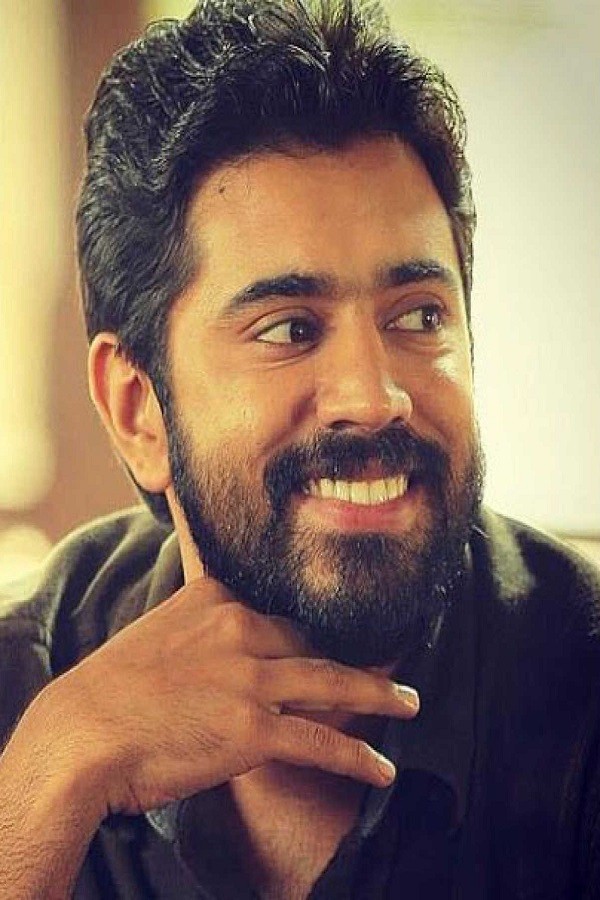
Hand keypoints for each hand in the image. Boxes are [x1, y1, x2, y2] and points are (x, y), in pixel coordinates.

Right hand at [31, 576, 418, 819]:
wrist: (80, 736)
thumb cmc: (110, 693)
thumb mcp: (156, 635)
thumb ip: (199, 629)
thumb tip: (225, 648)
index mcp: (215, 598)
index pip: (281, 611)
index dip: (316, 630)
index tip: (343, 638)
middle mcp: (239, 627)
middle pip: (313, 642)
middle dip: (352, 658)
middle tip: (387, 669)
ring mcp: (251, 676)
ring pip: (333, 681)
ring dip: (379, 695)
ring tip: (408, 704)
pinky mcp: (254, 727)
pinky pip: (321, 740)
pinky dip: (357, 756)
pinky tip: (381, 767)